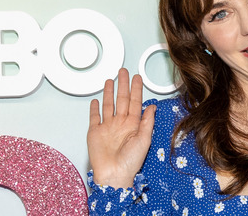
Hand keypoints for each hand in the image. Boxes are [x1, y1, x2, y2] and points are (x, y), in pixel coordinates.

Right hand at [87, 67, 155, 188]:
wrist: (113, 174)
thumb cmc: (130, 162)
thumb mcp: (144, 139)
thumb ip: (147, 122)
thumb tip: (152, 106)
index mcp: (133, 124)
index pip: (135, 101)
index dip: (136, 89)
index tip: (137, 78)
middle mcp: (120, 123)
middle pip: (121, 99)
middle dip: (122, 85)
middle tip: (123, 72)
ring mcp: (107, 127)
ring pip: (108, 105)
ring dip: (109, 92)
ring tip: (110, 81)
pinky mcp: (95, 133)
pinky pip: (94, 118)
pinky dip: (94, 109)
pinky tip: (96, 101)